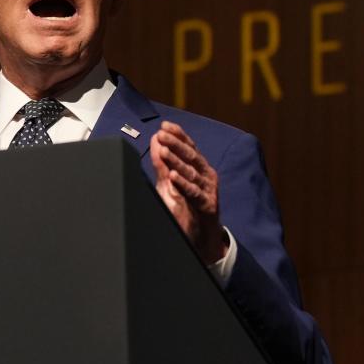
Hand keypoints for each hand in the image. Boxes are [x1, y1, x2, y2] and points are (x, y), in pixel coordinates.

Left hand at [150, 121, 227, 263]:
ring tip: (163, 151)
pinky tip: (173, 177)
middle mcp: (206, 175)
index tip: (164, 126)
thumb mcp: (170, 184)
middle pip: (191, 156)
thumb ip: (163, 164)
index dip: (178, 135)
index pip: (189, 146)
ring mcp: (208, 190)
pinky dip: (184, 185)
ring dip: (176, 162)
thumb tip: (155, 141)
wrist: (200, 237)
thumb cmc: (184, 208)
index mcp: (198, 167)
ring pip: (192, 172)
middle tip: (162, 135)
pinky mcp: (208, 205)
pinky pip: (194, 193)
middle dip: (176, 144)